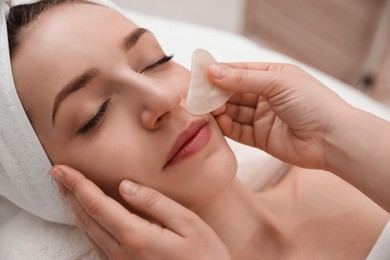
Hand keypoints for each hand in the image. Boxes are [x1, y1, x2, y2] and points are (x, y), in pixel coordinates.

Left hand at [51, 165, 229, 259]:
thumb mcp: (188, 224)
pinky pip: (96, 244)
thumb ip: (155, 203)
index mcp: (136, 237)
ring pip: (87, 232)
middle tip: (57, 174)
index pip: (96, 204)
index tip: (61, 169)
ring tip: (67, 190)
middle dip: (69, 193)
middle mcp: (121, 253)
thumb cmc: (206, 256)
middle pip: (86, 218)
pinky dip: (86, 224)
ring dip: (74, 208)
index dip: (76, 184)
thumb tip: (126, 185)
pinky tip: (87, 216)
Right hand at [208, 62, 350, 168]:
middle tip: (198, 95)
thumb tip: (212, 71)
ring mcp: (264, 118)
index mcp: (273, 76)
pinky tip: (218, 122)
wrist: (333, 139)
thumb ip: (242, 79)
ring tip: (205, 109)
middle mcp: (267, 96)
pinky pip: (238, 131)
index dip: (220, 73)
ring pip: (234, 112)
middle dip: (216, 93)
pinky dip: (227, 127)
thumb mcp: (276, 83)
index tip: (200, 74)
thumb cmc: (313, 103)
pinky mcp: (261, 138)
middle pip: (234, 93)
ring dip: (219, 110)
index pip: (240, 72)